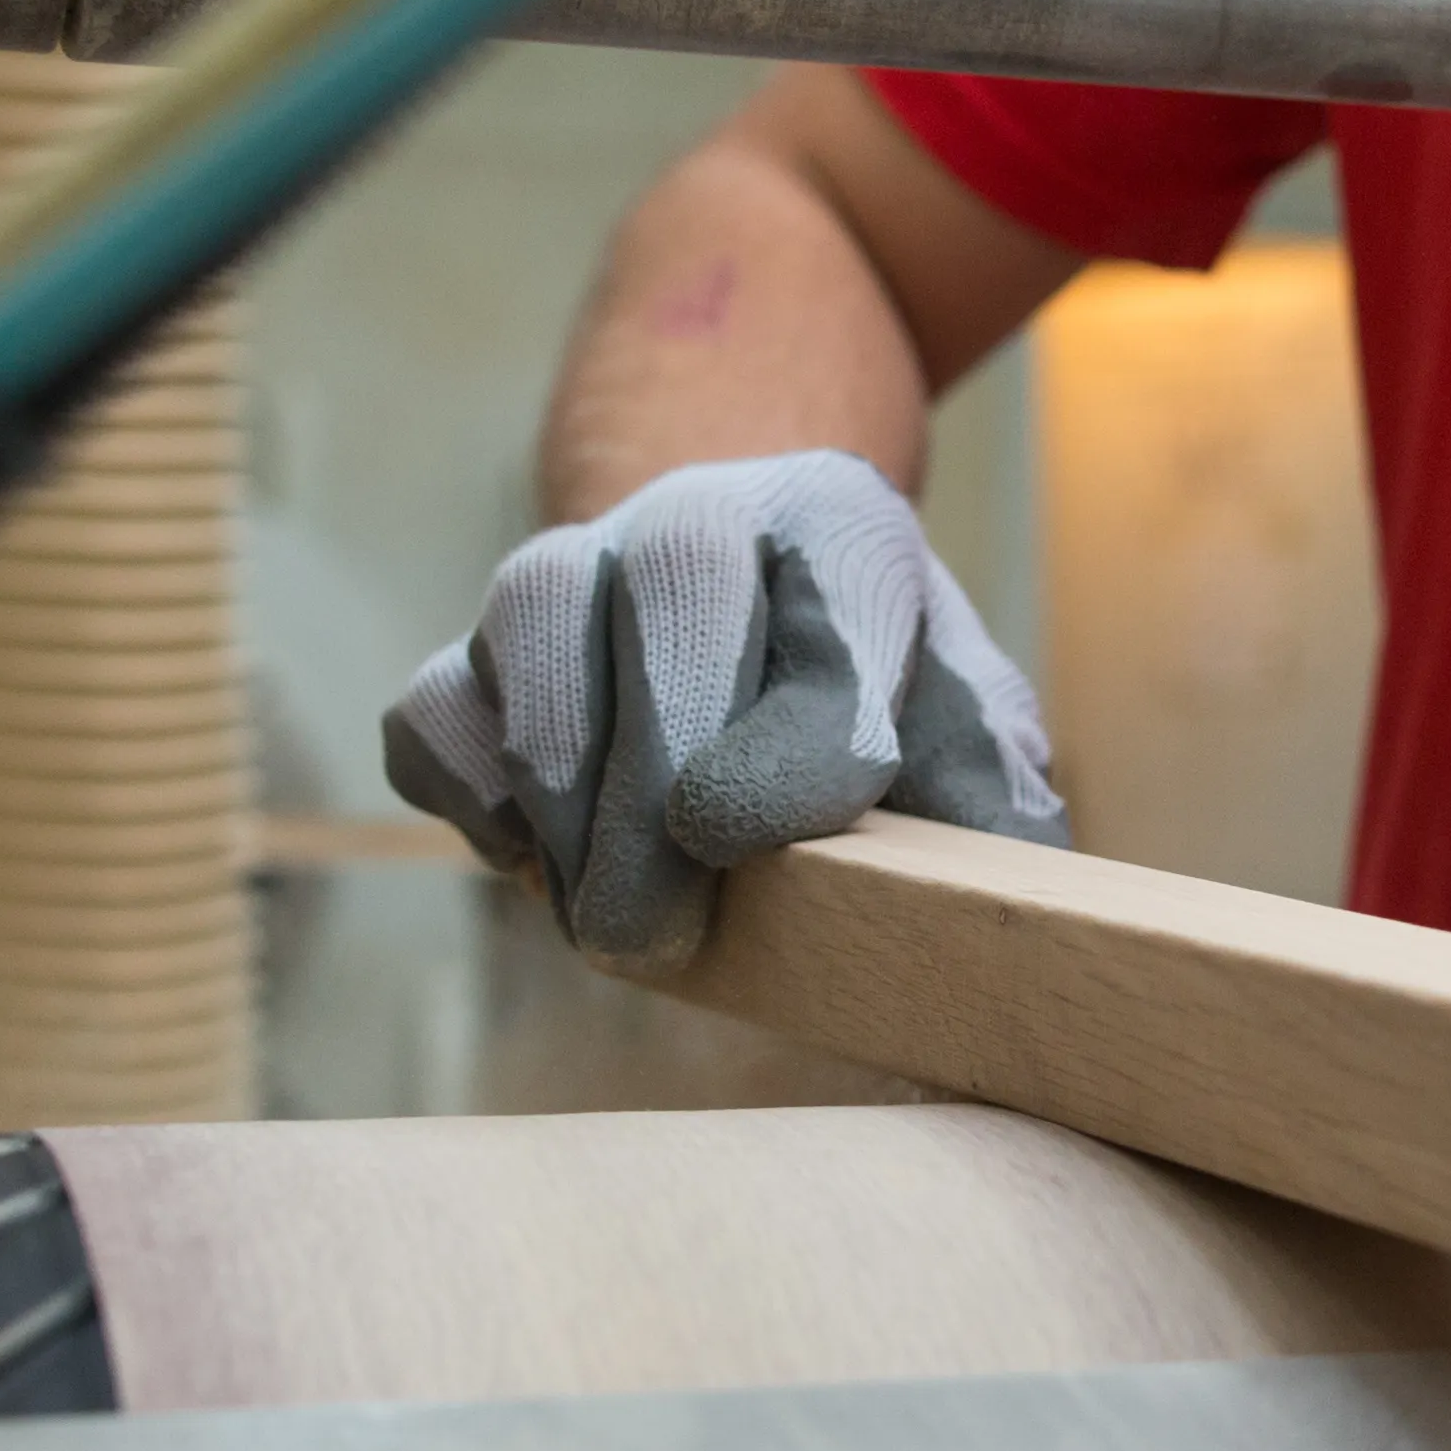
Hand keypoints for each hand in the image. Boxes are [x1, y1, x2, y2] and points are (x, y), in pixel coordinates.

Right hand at [383, 449, 1063, 976]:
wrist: (740, 627)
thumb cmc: (868, 705)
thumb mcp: (960, 735)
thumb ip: (997, 809)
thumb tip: (1012, 920)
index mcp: (844, 525)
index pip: (833, 625)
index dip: (799, 754)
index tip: (754, 848)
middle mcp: (700, 514)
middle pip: (669, 606)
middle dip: (652, 793)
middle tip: (660, 935)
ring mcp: (568, 565)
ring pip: (533, 637)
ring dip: (560, 805)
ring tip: (611, 916)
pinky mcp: (472, 645)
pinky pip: (438, 714)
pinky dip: (474, 801)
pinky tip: (542, 857)